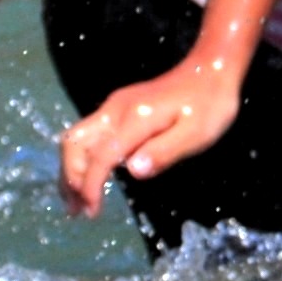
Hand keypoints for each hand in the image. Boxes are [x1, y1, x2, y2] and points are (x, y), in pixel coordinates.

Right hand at [57, 57, 245, 212]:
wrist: (211, 69)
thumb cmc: (210, 104)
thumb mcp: (197, 133)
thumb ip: (165, 152)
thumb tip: (133, 171)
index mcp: (136, 118)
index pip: (102, 156)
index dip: (91, 185)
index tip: (92, 211)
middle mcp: (116, 110)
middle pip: (74, 144)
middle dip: (70, 178)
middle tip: (78, 210)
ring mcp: (114, 107)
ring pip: (76, 139)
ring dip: (71, 170)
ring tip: (77, 202)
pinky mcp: (118, 109)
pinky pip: (88, 135)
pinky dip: (82, 160)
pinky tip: (90, 178)